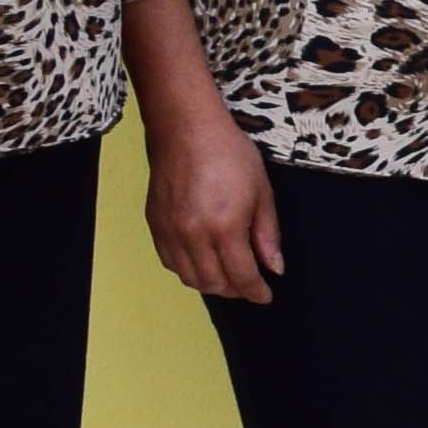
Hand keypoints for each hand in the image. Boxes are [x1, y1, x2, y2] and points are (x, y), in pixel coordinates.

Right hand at [145, 105, 286, 303]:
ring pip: (189, 278)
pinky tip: (203, 263)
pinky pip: (170, 262)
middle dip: (235, 291)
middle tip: (250, 286)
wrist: (187, 130)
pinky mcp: (154, 225)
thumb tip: (274, 267)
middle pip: (213, 283)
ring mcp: (170, 232)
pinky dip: (188, 271)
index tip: (266, 296)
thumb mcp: (262, 192)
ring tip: (229, 277)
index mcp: (224, 227)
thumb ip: (267, 234)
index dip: (256, 292)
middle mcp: (193, 236)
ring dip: (211, 284)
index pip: (241, 275)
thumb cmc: (229, 154)